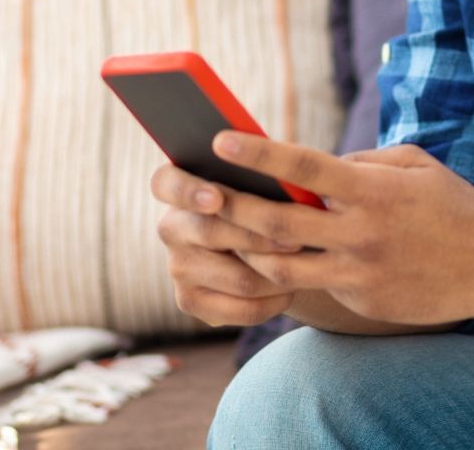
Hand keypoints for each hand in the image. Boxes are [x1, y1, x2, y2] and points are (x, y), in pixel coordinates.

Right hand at [151, 161, 299, 326]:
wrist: (261, 239)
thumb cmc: (264, 191)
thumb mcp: (261, 173)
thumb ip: (262, 165)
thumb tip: (281, 167)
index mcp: (178, 184)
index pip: (165, 183)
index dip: (188, 191)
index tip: (216, 199)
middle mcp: (171, 226)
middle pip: (211, 233)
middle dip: (260, 237)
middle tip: (298, 239)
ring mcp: (177, 266)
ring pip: (235, 277)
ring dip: (276, 273)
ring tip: (307, 262)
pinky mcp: (190, 301)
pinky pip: (238, 308)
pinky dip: (271, 302)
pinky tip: (291, 289)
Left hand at [205, 134, 473, 325]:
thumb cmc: (453, 204)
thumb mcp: (415, 163)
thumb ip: (364, 161)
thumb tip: (317, 168)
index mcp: (373, 189)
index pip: (304, 167)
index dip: (258, 153)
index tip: (220, 139)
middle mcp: (361, 232)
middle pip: (276, 224)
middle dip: (230, 207)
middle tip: (196, 193)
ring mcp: (359, 271)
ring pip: (280, 266)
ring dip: (245, 249)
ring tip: (220, 232)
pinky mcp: (362, 301)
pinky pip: (314, 286)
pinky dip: (289, 271)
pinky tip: (268, 260)